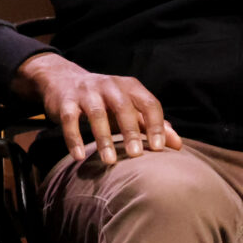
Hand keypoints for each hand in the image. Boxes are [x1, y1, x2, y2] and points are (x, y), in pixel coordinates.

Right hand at [15, 52, 179, 165]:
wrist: (64, 80)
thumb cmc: (105, 101)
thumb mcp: (129, 108)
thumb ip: (152, 124)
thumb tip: (177, 145)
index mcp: (130, 86)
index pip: (148, 104)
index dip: (155, 125)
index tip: (158, 148)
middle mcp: (110, 85)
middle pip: (123, 107)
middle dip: (130, 132)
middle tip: (136, 155)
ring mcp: (86, 92)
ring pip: (96, 114)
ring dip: (103, 138)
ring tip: (109, 161)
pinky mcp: (65, 101)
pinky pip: (69, 120)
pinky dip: (73, 138)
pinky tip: (79, 156)